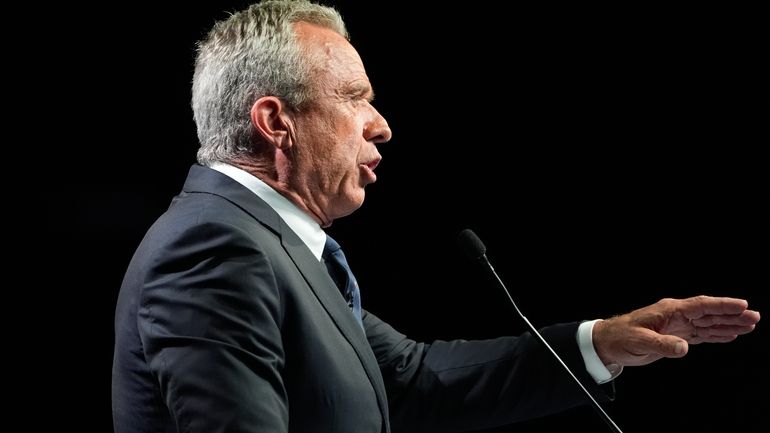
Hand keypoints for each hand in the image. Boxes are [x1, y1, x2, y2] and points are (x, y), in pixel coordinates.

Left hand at [593, 296, 759, 366]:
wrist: (608, 343)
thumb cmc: (620, 338)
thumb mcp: (639, 341)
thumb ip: (662, 345)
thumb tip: (684, 348)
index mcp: (669, 310)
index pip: (701, 306)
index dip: (722, 305)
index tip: (742, 305)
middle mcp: (676, 316)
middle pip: (709, 314)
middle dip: (732, 315)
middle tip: (754, 318)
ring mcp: (677, 326)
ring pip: (708, 324)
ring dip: (728, 325)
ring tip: (749, 326)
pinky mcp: (675, 337)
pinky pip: (700, 334)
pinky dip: (716, 335)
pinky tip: (729, 335)